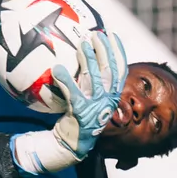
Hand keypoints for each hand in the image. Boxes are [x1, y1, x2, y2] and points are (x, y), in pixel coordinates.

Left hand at [52, 31, 127, 160]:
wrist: (72, 143)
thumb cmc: (78, 117)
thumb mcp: (88, 97)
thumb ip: (88, 81)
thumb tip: (83, 57)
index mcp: (111, 96)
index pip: (119, 71)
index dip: (118, 52)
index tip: (112, 35)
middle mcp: (106, 101)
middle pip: (108, 71)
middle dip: (104, 51)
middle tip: (96, 34)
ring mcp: (95, 107)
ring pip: (94, 79)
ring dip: (88, 60)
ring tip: (82, 43)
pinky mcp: (80, 113)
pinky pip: (73, 94)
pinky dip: (66, 80)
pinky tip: (57, 68)